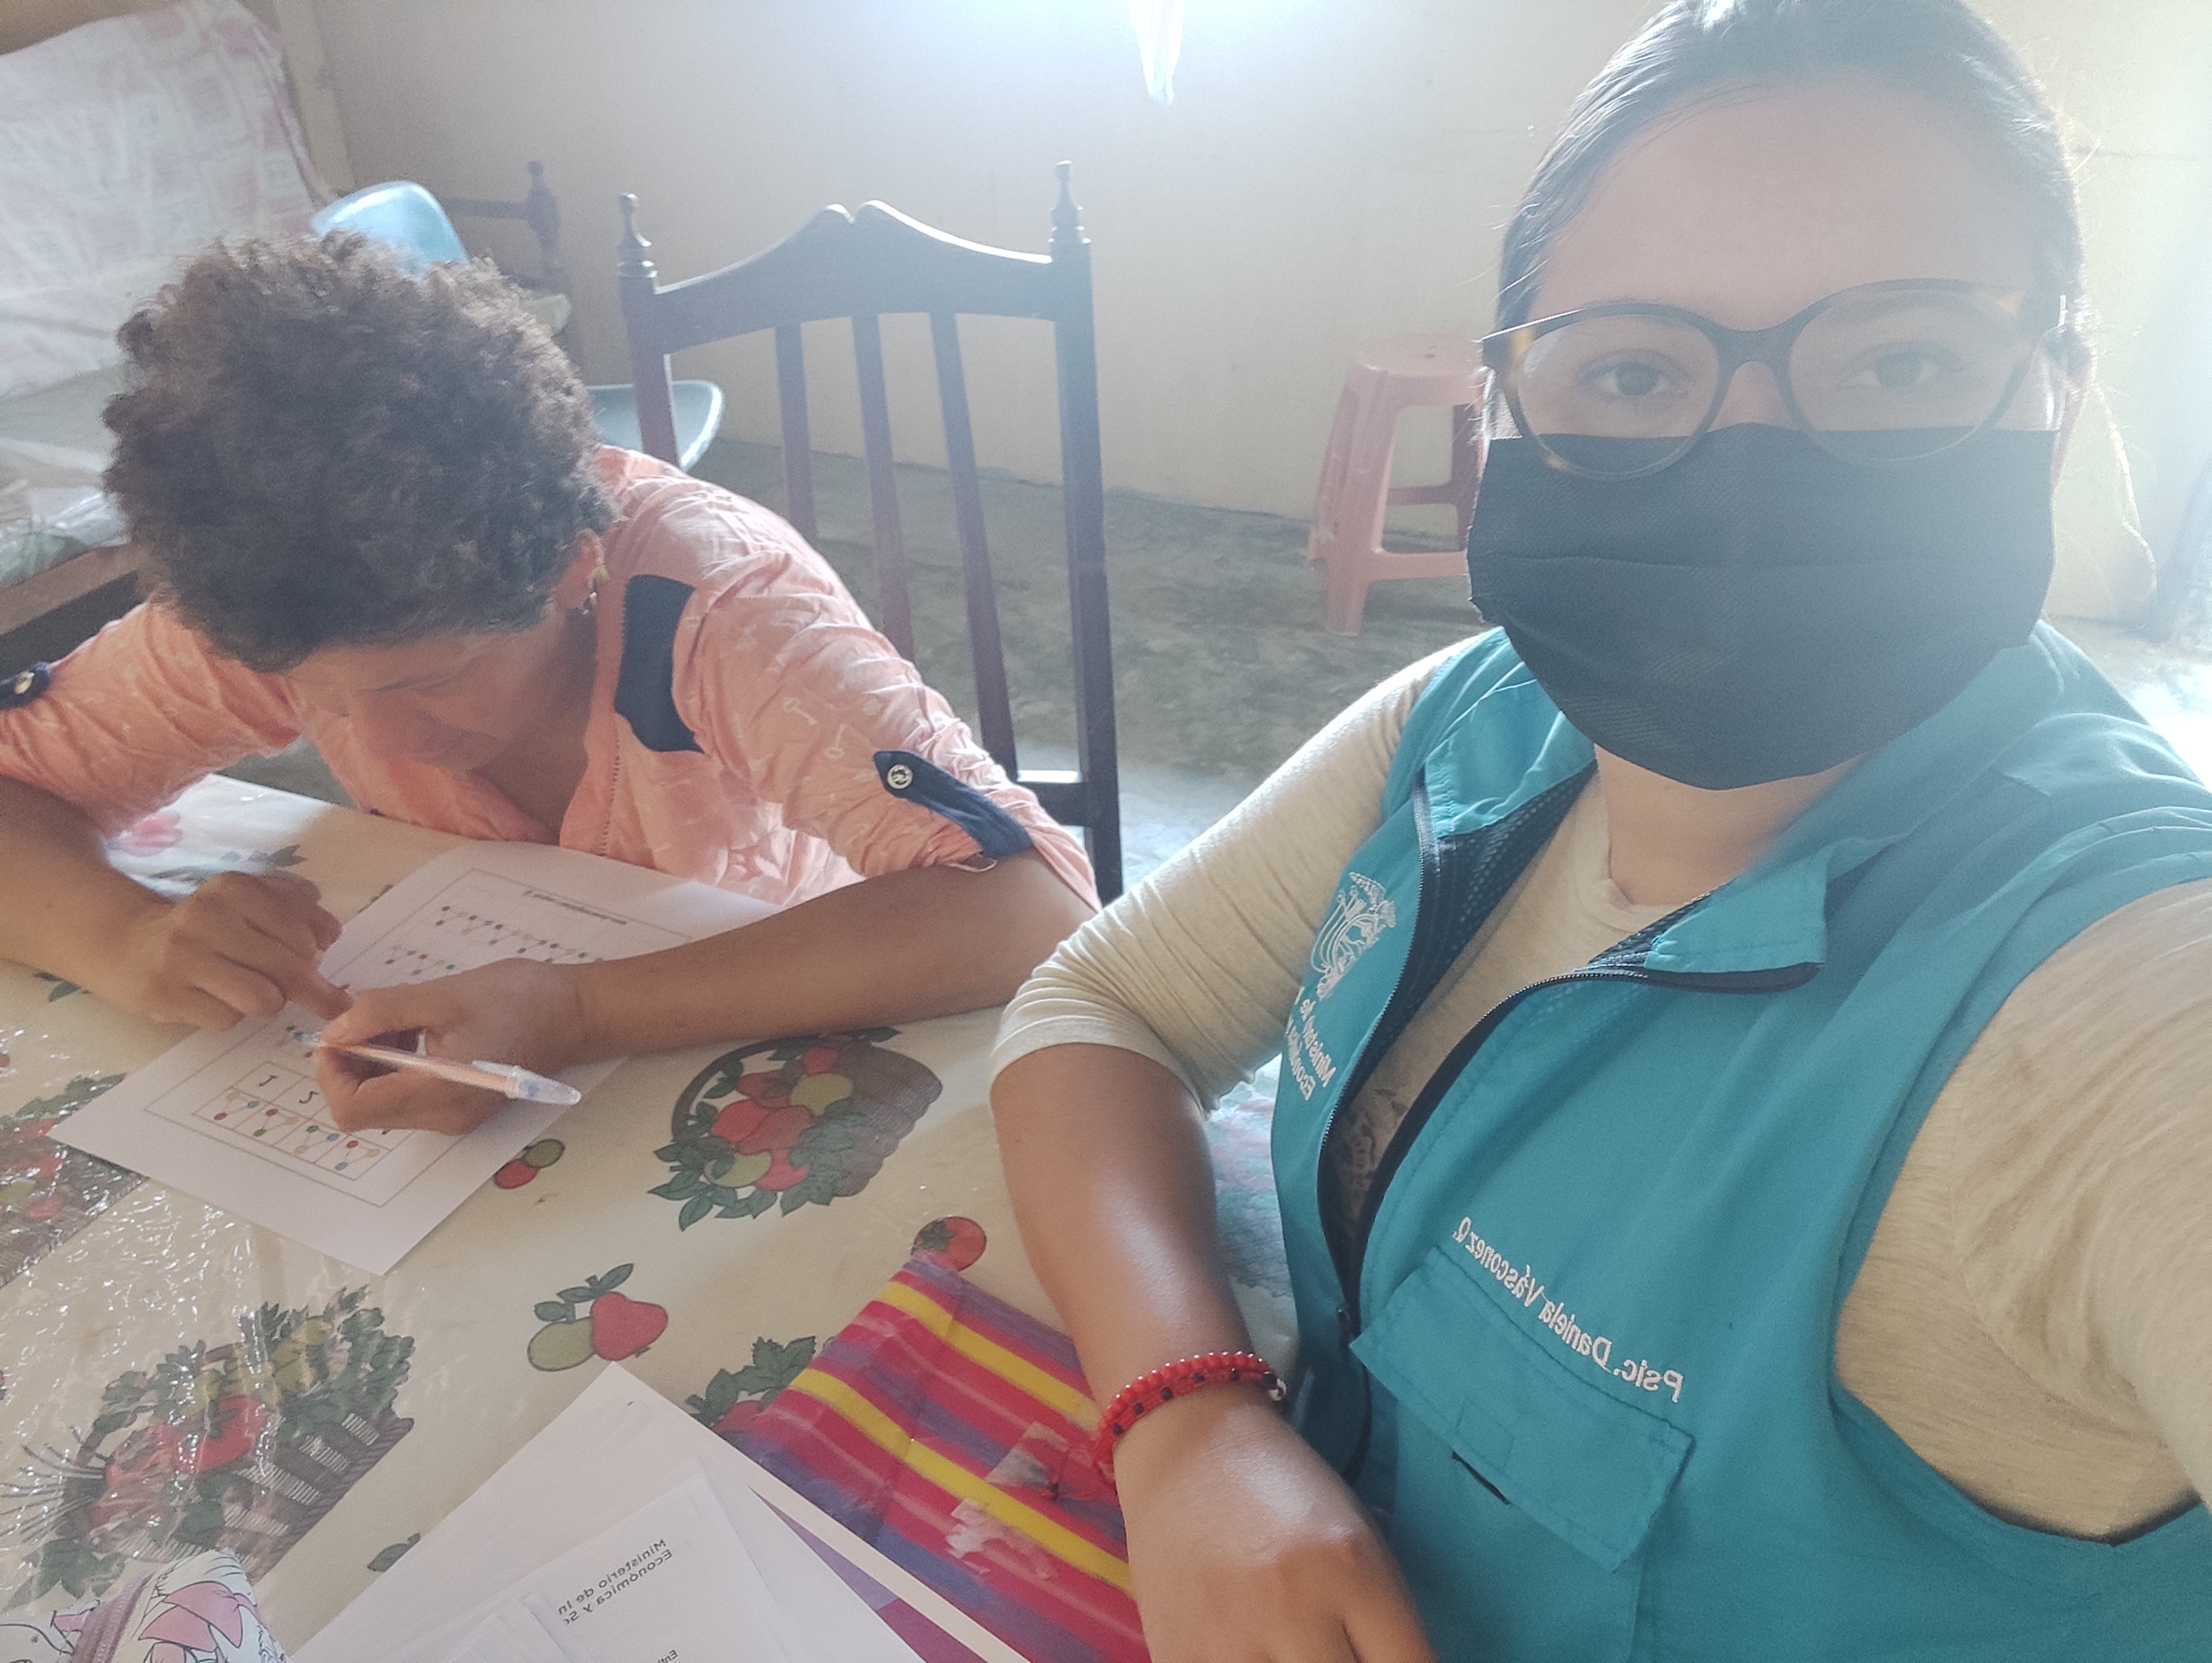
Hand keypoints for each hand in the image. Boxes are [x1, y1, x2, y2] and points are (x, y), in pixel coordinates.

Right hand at [104, 870, 347, 1028]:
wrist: (129, 946)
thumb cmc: (205, 928)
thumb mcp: (247, 902)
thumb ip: (294, 908)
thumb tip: (330, 934)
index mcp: (234, 889)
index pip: (304, 930)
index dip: (321, 949)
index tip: (322, 956)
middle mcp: (207, 918)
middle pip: (290, 966)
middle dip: (311, 987)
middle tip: (321, 996)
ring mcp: (183, 958)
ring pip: (264, 999)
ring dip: (269, 1002)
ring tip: (254, 990)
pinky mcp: (166, 996)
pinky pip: (229, 1019)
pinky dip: (232, 1015)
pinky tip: (215, 998)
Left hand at [315, 957, 588, 1134]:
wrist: (574, 1013)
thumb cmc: (518, 999)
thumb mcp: (443, 994)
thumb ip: (381, 1011)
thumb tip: (335, 1032)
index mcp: (441, 1092)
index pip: (354, 1108)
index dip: (332, 1073)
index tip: (337, 1033)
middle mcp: (443, 1116)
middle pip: (365, 1110)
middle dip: (351, 1065)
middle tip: (365, 1020)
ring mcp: (452, 1116)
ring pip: (383, 1103)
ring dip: (373, 1064)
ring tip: (398, 1022)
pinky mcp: (459, 1106)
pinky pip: (407, 1096)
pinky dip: (396, 1068)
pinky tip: (415, 1033)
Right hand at [1111, 1390, 1434, 1662]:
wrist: (1182, 1447)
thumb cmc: (1283, 1488)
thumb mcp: (1357, 1536)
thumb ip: (1385, 1617)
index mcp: (1351, 1568)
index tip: (1387, 1661)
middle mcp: (1293, 1607)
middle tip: (1338, 1651)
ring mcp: (1231, 1638)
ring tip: (1289, 1645)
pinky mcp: (1179, 1654)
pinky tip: (1246, 1646)